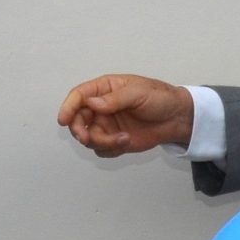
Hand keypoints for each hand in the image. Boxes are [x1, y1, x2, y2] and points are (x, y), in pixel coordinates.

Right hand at [56, 74, 194, 157]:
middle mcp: (100, 107)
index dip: (68, 107)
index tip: (63, 120)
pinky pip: (101, 149)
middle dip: (79, 130)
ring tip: (124, 139)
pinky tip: (127, 142)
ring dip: (102, 141)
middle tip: (87, 137)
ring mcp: (106, 125)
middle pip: (77, 119)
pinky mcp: (114, 140)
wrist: (177, 119)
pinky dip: (110, 149)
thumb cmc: (159, 98)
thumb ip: (115, 99)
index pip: (78, 96)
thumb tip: (92, 103)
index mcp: (104, 89)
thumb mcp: (138, 93)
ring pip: (88, 137)